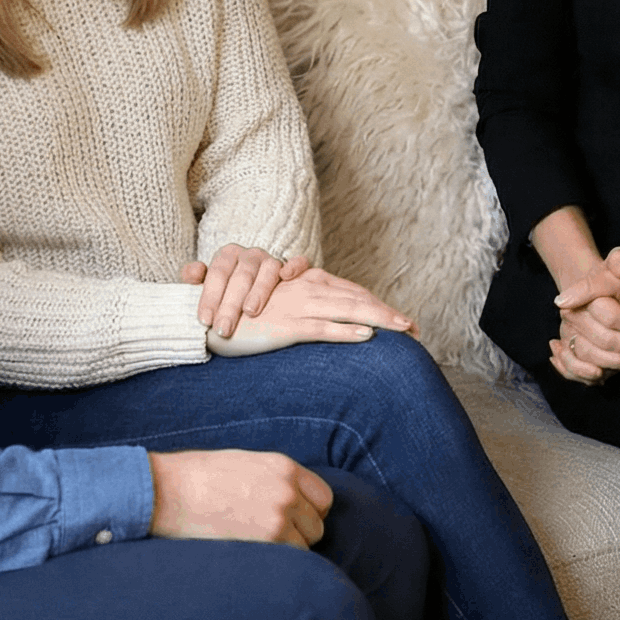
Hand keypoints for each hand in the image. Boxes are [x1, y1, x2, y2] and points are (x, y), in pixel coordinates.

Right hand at [148, 449, 333, 546]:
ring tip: (258, 546)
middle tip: (270, 538)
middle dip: (299, 534)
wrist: (170, 490)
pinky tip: (255, 555)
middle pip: (317, 525)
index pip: (323, 497)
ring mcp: (281, 514)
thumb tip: (292, 502)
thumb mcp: (245, 464)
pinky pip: (292, 559)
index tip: (294, 522)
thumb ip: (274, 480)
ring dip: (288, 550)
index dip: (310, 512)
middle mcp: (288, 489)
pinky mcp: (269, 538)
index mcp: (283, 466)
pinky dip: (278, 563)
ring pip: (306, 545)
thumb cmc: (198, 478)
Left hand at [181, 245, 311, 337]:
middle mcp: (251, 255)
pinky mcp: (295, 267)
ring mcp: (273, 260)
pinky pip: (299, 262)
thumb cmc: (229, 294)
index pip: (217, 273)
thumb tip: (192, 274)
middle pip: (240, 276)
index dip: (209, 296)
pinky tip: (287, 277)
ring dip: (259, 289)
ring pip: (268, 269)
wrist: (253, 293)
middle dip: (230, 304)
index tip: (205, 320)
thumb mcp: (210, 287)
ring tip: (250, 312)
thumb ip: (197, 280)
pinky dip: (294, 266)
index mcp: (228, 255)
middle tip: (223, 329)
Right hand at [205, 267, 417, 356]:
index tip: (399, 320)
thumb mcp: (272, 307)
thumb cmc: (238, 314)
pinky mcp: (286, 326)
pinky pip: (322, 329)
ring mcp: (297, 306)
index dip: (375, 304)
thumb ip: (297, 306)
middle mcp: (305, 289)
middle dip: (387, 313)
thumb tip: (323, 320)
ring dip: (379, 319)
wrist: (205, 316)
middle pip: (355, 299)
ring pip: (347, 310)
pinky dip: (347, 332)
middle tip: (414, 328)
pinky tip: (367, 336)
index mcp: (303, 282)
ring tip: (404, 329)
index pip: (348, 292)